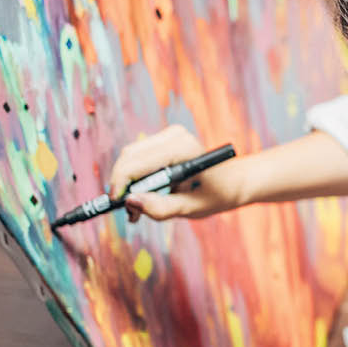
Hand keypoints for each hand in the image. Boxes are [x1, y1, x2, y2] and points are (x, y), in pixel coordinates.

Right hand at [108, 125, 243, 221]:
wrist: (231, 182)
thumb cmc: (215, 195)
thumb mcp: (190, 208)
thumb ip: (161, 208)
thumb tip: (130, 201)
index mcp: (183, 150)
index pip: (137, 162)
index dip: (120, 183)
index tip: (116, 204)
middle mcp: (175, 136)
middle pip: (129, 156)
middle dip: (122, 184)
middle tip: (129, 213)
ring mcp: (170, 134)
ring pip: (131, 155)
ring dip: (127, 181)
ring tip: (136, 208)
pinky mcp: (165, 138)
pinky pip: (138, 155)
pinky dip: (134, 175)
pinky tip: (143, 195)